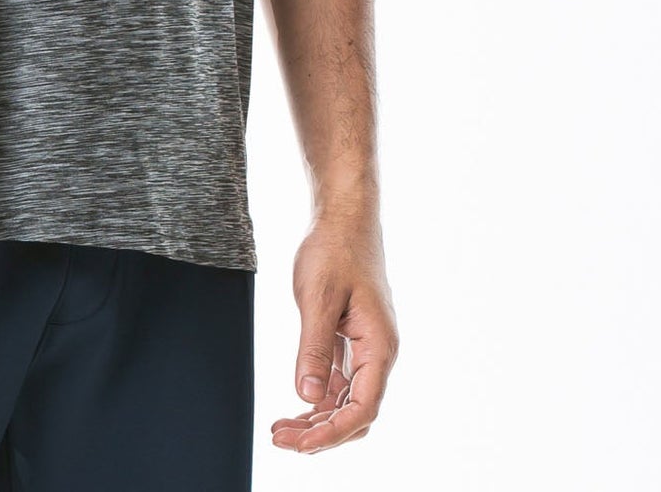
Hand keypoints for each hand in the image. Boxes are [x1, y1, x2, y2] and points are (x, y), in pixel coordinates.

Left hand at [270, 211, 398, 453]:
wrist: (344, 216)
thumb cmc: (335, 249)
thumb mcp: (318, 297)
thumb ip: (314, 348)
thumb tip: (307, 396)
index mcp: (379, 347)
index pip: (362, 409)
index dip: (331, 433)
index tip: (298, 444)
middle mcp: (378, 353)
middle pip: (356, 413)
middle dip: (321, 434)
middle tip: (281, 439)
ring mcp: (366, 347)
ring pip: (347, 400)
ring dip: (317, 419)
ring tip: (280, 429)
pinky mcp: (352, 339)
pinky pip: (340, 381)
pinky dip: (319, 397)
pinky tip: (296, 405)